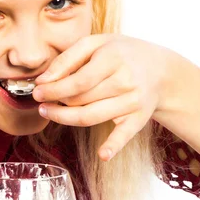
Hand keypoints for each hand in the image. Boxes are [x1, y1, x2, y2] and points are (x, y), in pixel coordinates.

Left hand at [33, 34, 170, 160]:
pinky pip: (124, 135)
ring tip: (48, 112)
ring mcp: (133, 102)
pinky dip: (114, 146)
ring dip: (65, 118)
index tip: (37, 92)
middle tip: (42, 100)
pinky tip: (103, 155)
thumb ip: (68, 58)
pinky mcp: (138, 119)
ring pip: (91, 117)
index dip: (54, 90)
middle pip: (81, 100)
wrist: (161, 70)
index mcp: (114, 58)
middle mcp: (125, 81)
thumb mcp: (96, 43)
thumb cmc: (121, 54)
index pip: (78, 81)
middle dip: (57, 101)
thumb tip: (42, 80)